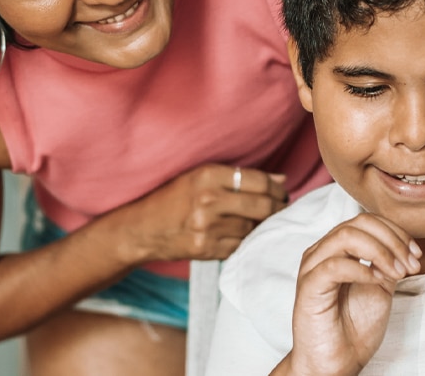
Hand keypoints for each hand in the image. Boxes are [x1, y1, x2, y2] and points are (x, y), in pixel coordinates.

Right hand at [122, 164, 287, 261]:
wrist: (142, 229)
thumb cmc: (173, 198)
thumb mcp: (199, 176)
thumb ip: (239, 177)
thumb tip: (280, 180)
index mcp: (207, 176)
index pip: (258, 180)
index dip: (276, 187)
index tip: (281, 191)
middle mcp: (208, 201)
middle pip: (262, 205)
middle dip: (278, 207)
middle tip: (281, 206)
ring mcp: (207, 228)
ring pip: (253, 227)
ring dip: (262, 224)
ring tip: (262, 219)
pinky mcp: (206, 249)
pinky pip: (239, 245)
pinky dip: (246, 240)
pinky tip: (243, 233)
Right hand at [282, 213, 421, 375]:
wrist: (336, 362)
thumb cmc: (353, 328)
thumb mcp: (380, 289)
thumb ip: (387, 264)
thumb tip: (404, 247)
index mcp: (337, 249)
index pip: (367, 221)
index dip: (396, 232)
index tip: (417, 255)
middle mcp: (323, 251)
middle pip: (359, 223)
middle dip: (393, 241)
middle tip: (411, 265)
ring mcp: (313, 267)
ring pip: (346, 236)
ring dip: (380, 252)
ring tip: (397, 273)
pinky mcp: (308, 287)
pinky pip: (334, 265)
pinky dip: (362, 269)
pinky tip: (377, 281)